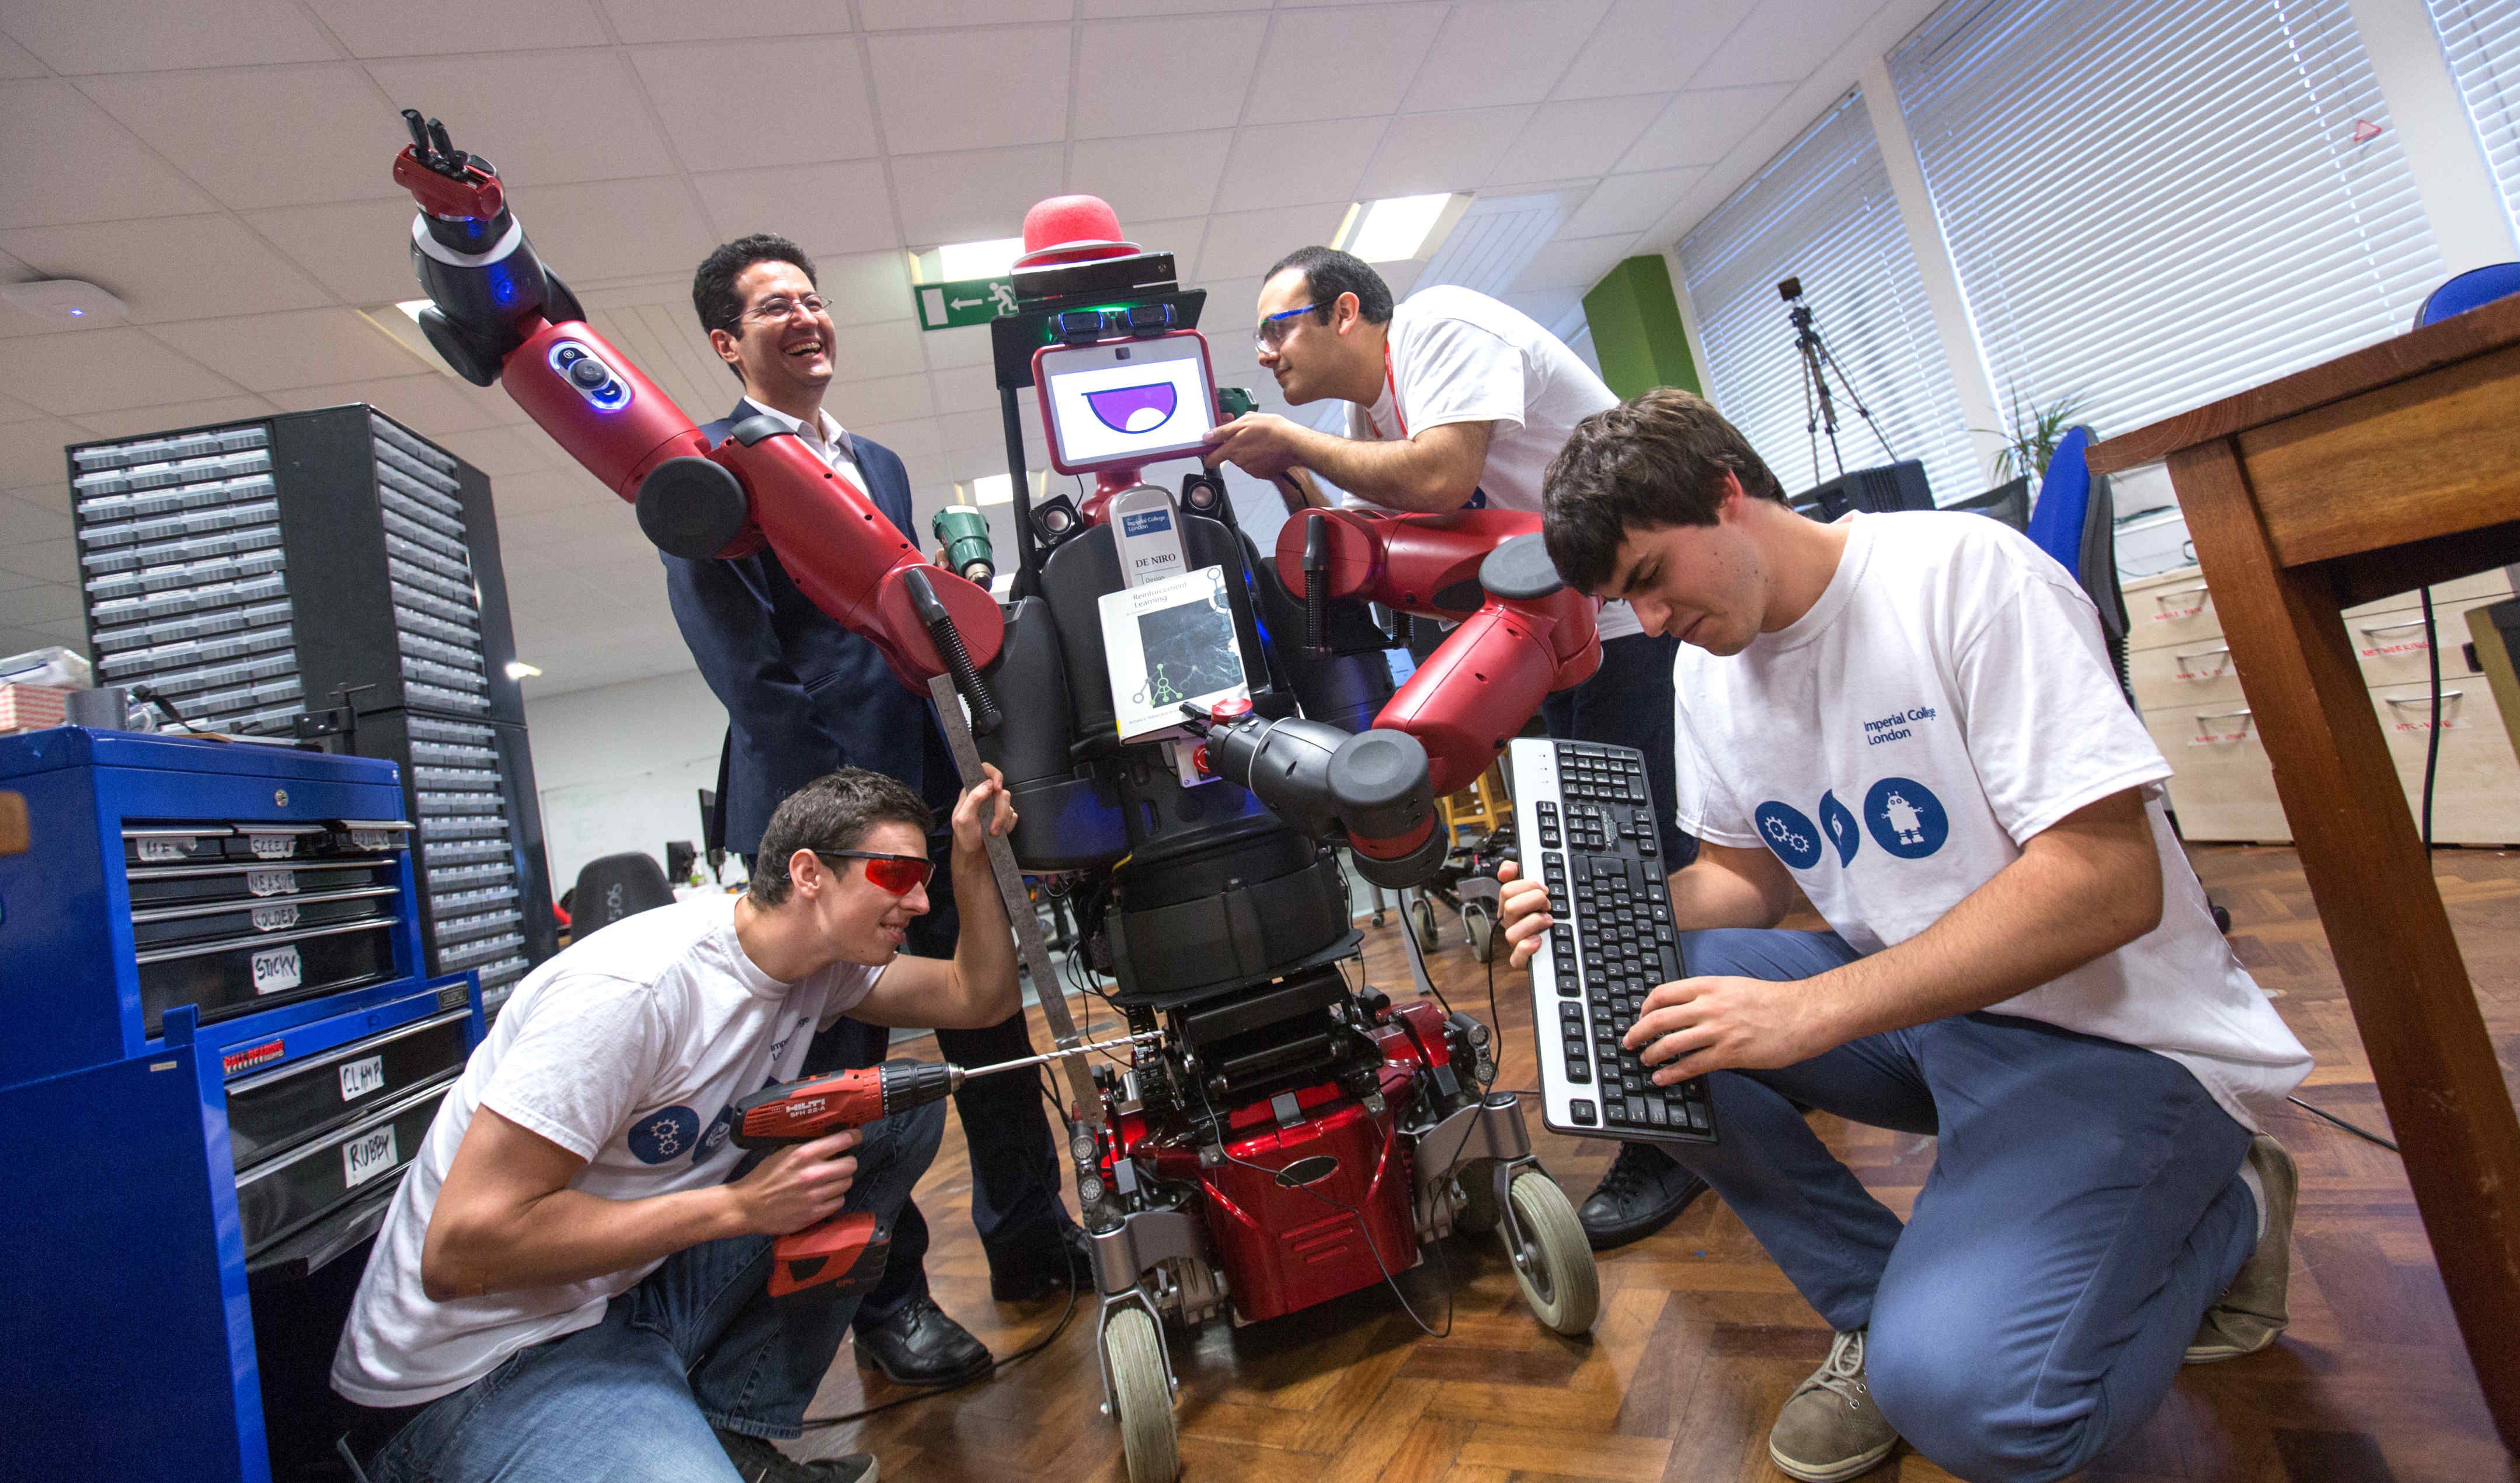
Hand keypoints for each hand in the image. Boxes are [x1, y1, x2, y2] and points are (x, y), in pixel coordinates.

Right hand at [731, 1129, 857, 1236]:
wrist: (748, 1207)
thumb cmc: (764, 1178)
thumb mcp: (783, 1153)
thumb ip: (806, 1147)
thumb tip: (829, 1138)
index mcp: (803, 1154)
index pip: (842, 1140)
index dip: (853, 1137)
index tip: (855, 1137)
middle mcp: (812, 1174)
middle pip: (850, 1164)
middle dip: (847, 1162)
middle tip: (841, 1163)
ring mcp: (815, 1195)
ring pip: (847, 1183)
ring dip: (841, 1181)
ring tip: (830, 1181)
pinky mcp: (814, 1214)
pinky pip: (839, 1201)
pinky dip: (835, 1198)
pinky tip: (824, 1195)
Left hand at [951, 763, 1015, 855]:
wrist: (974, 854)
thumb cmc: (965, 836)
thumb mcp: (963, 819)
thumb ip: (973, 799)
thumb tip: (988, 784)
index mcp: (972, 791)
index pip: (984, 770)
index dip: (994, 774)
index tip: (998, 788)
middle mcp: (985, 795)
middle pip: (1002, 792)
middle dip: (999, 812)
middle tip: (992, 828)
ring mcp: (995, 805)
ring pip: (1008, 804)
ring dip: (1002, 821)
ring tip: (993, 832)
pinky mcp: (1004, 815)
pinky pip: (1013, 815)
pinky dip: (1007, 826)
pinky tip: (999, 832)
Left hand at [1201, 413, 1305, 479]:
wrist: (1294, 444)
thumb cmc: (1273, 430)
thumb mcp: (1245, 421)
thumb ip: (1223, 431)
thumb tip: (1207, 437)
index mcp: (1232, 449)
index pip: (1211, 459)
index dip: (1210, 453)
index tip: (1212, 449)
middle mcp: (1239, 461)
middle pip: (1230, 456)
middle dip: (1235, 447)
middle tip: (1248, 435)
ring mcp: (1250, 469)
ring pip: (1243, 460)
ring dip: (1248, 452)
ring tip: (1261, 442)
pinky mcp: (1261, 473)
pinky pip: (1254, 465)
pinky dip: (1258, 459)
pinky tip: (1266, 450)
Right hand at [1496, 859, 1555, 969]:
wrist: (1561, 939)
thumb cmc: (1545, 911)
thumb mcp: (1534, 886)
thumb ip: (1518, 871)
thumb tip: (1505, 870)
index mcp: (1510, 905)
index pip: (1506, 890)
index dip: (1528, 885)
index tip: (1543, 888)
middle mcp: (1511, 923)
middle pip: (1510, 907)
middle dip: (1534, 900)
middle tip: (1547, 904)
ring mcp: (1516, 941)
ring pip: (1512, 933)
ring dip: (1534, 923)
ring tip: (1548, 921)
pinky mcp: (1523, 959)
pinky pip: (1516, 959)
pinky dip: (1527, 949)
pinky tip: (1539, 940)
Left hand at [1622, 975, 1830, 1083]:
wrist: (1805, 1013)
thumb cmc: (1774, 1001)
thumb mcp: (1736, 987)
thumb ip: (1710, 996)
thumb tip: (1687, 1010)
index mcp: (1710, 985)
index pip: (1664, 993)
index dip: (1646, 1007)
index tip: (1640, 1016)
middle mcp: (1710, 1006)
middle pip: (1660, 1018)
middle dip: (1638, 1032)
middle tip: (1629, 1042)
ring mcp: (1719, 1030)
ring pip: (1671, 1043)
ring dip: (1652, 1054)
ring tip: (1645, 1061)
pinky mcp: (1731, 1053)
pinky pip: (1692, 1066)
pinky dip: (1672, 1074)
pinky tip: (1663, 1079)